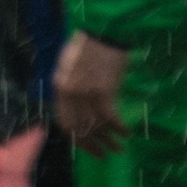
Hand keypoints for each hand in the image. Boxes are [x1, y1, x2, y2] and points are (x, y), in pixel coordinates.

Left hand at [55, 32, 131, 157]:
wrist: (102, 31)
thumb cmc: (87, 48)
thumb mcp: (69, 69)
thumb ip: (70, 91)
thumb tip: (79, 114)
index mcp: (58, 87)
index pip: (64, 123)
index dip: (76, 140)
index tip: (88, 149)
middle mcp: (69, 93)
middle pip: (80, 128)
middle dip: (93, 145)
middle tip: (105, 154)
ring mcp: (86, 92)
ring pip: (96, 125)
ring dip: (109, 140)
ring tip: (118, 148)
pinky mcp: (104, 90)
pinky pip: (111, 117)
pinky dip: (120, 127)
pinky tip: (127, 132)